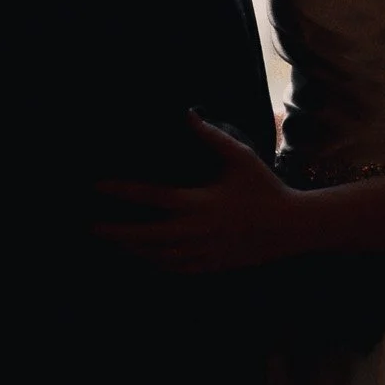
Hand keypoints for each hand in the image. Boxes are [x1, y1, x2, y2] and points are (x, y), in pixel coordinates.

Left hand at [97, 113, 304, 273]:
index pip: (153, 197)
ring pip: (157, 257)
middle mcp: (197, 232)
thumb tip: (187, 114)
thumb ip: (211, 137)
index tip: (98, 186)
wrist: (292, 228)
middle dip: (117, 232)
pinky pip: (175, 269)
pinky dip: (154, 265)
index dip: (123, 191)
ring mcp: (203, 253)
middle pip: (146, 236)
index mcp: (201, 203)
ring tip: (112, 242)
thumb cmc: (265, 188)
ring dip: (132, 250)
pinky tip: (142, 259)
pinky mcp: (211, 266)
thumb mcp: (240, 158)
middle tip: (92, 228)